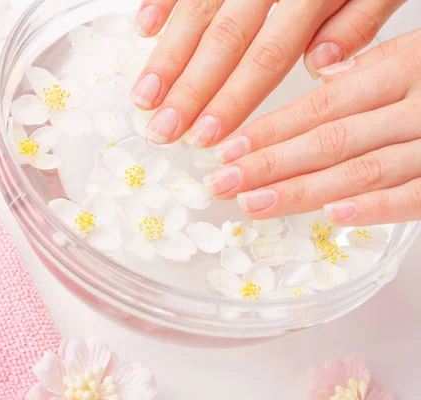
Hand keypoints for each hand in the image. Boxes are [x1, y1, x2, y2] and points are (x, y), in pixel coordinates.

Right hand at [131, 0, 404, 146]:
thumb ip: (358, 20)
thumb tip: (321, 67)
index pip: (266, 56)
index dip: (232, 99)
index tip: (206, 135)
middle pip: (223, 40)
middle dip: (189, 90)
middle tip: (163, 130)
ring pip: (197, 11)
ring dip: (166, 56)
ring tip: (145, 96)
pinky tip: (144, 28)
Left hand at [203, 30, 420, 225]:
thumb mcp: (419, 51)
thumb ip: (370, 63)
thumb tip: (320, 70)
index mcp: (402, 69)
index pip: (321, 104)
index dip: (270, 130)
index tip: (226, 149)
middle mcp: (417, 106)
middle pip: (330, 138)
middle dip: (269, 164)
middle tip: (222, 183)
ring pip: (363, 169)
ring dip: (303, 190)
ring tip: (253, 203)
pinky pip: (416, 197)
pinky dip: (375, 208)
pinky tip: (331, 215)